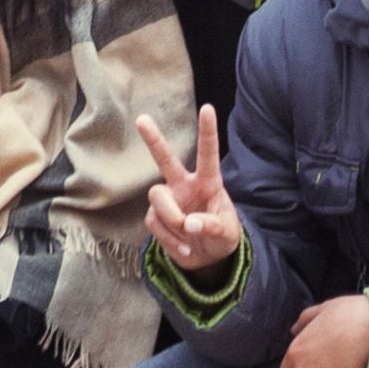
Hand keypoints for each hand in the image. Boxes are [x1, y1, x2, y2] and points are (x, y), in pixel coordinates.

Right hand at [131, 107, 240, 274]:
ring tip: (188, 237)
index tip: (208, 108)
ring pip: (158, 198)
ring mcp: (169, 200)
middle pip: (165, 160)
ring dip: (171, 220)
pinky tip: (184, 248)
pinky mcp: (156, 217)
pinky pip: (154, 223)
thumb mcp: (226, 233)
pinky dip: (170, 240)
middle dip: (153, 140)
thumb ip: (211, 226)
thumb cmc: (222, 237)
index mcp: (208, 182)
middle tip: (142, 119)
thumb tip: (189, 224)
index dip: (207, 132)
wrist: (207, 259)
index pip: (208, 155)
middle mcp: (184, 185)